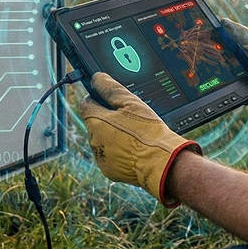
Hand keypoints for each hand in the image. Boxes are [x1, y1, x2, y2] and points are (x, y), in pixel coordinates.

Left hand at [78, 72, 201, 206]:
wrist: (161, 162)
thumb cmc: (148, 132)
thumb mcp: (132, 103)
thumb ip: (111, 88)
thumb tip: (97, 78)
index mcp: (96, 121)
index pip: (86, 103)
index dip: (98, 98)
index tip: (109, 99)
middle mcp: (94, 140)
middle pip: (95, 123)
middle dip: (107, 119)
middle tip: (128, 117)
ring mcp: (100, 157)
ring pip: (102, 140)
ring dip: (112, 135)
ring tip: (133, 134)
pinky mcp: (109, 170)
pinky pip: (109, 156)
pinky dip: (118, 151)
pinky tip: (133, 148)